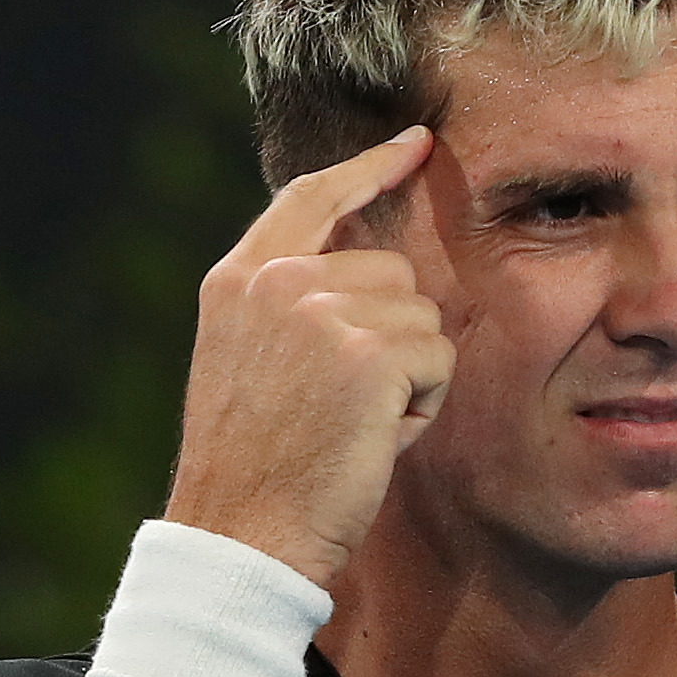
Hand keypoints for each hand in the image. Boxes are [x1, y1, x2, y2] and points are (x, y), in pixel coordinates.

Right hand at [164, 128, 455, 584]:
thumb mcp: (254, 364)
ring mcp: (320, 311)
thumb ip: (294, 307)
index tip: (416, 143)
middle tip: (345, 406)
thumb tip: (375, 272)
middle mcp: (276, 282)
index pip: (313, 197)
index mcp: (239, 280)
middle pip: (392, 270)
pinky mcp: (367, 352)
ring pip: (423, 318)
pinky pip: (438, 360)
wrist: (242, 532)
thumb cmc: (259, 468)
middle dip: (393, 338)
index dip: (371, 168)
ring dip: (410, 377)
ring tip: (354, 424)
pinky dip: (423, 407)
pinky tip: (374, 439)